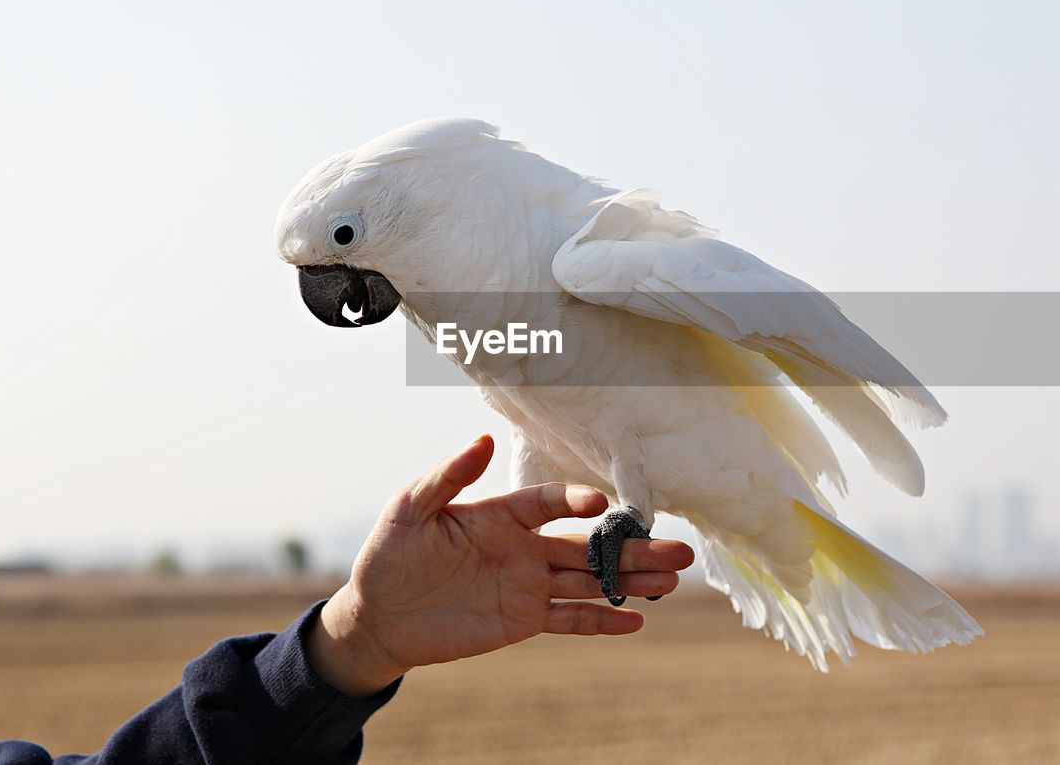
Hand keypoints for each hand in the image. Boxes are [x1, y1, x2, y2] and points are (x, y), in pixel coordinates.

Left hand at [305, 434, 694, 695]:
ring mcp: (528, 585)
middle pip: (588, 546)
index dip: (573, 501)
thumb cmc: (391, 553)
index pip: (548, 503)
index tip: (599, 503)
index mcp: (502, 514)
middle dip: (633, 547)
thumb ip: (447, 475)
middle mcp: (524, 547)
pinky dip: (602, 620)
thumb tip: (484, 438)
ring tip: (674, 579)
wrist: (379, 614)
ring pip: (590, 581)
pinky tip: (636, 620)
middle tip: (680, 547)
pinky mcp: (523, 620)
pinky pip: (569, 619)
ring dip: (631, 581)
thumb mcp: (409, 508)